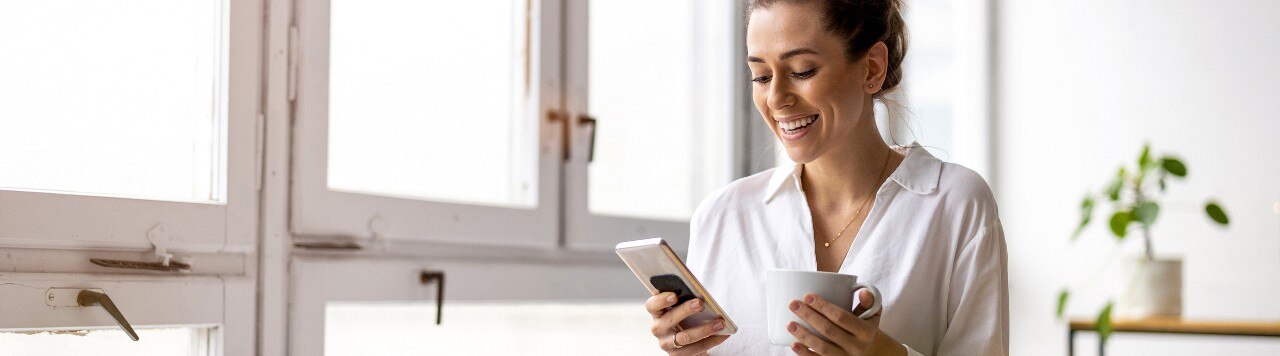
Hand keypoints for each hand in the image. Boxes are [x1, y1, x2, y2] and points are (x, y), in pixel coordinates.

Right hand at [645, 292, 729, 354]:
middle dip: (686, 310)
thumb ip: (683, 300)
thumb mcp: (680, 308)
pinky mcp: (678, 355)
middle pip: (670, 319)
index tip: (675, 295)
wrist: (686, 342)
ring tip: (720, 323)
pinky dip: (712, 341)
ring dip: (705, 329)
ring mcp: (667, 343)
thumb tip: (699, 294)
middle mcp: (658, 328)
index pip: (652, 305)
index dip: (661, 300)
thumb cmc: (684, 318)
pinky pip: (696, 348)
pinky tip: (723, 334)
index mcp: (657, 313)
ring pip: (685, 337)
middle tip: (700, 303)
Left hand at [787, 290, 905, 355]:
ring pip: (822, 348)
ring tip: (790, 324)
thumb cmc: (867, 328)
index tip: (808, 296)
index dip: (823, 307)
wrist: (873, 354)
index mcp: (866, 332)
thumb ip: (869, 301)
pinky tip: (794, 344)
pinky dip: (805, 354)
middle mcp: (856, 347)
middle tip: (793, 305)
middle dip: (809, 316)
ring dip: (804, 336)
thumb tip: (863, 291)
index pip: (841, 317)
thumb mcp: (873, 315)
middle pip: (828, 331)